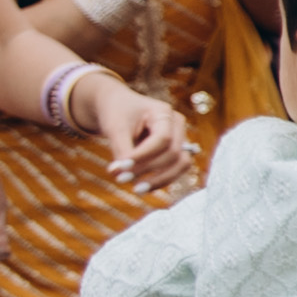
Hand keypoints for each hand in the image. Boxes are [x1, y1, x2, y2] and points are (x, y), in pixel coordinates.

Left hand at [77, 74, 188, 194]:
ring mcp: (179, 139)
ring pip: (181, 164)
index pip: (162, 138)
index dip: (143, 156)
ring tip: (136, 190)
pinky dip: (160, 180)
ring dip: (160, 179)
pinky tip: (142, 186)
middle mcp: (177, 125)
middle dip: (147, 169)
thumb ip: (120, 150)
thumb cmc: (116, 113)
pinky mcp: (175, 152)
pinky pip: (175, 169)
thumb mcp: (115, 127)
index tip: (120, 168)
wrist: (117, 107)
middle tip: (120, 179)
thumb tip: (120, 175)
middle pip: (173, 153)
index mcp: (164, 112)